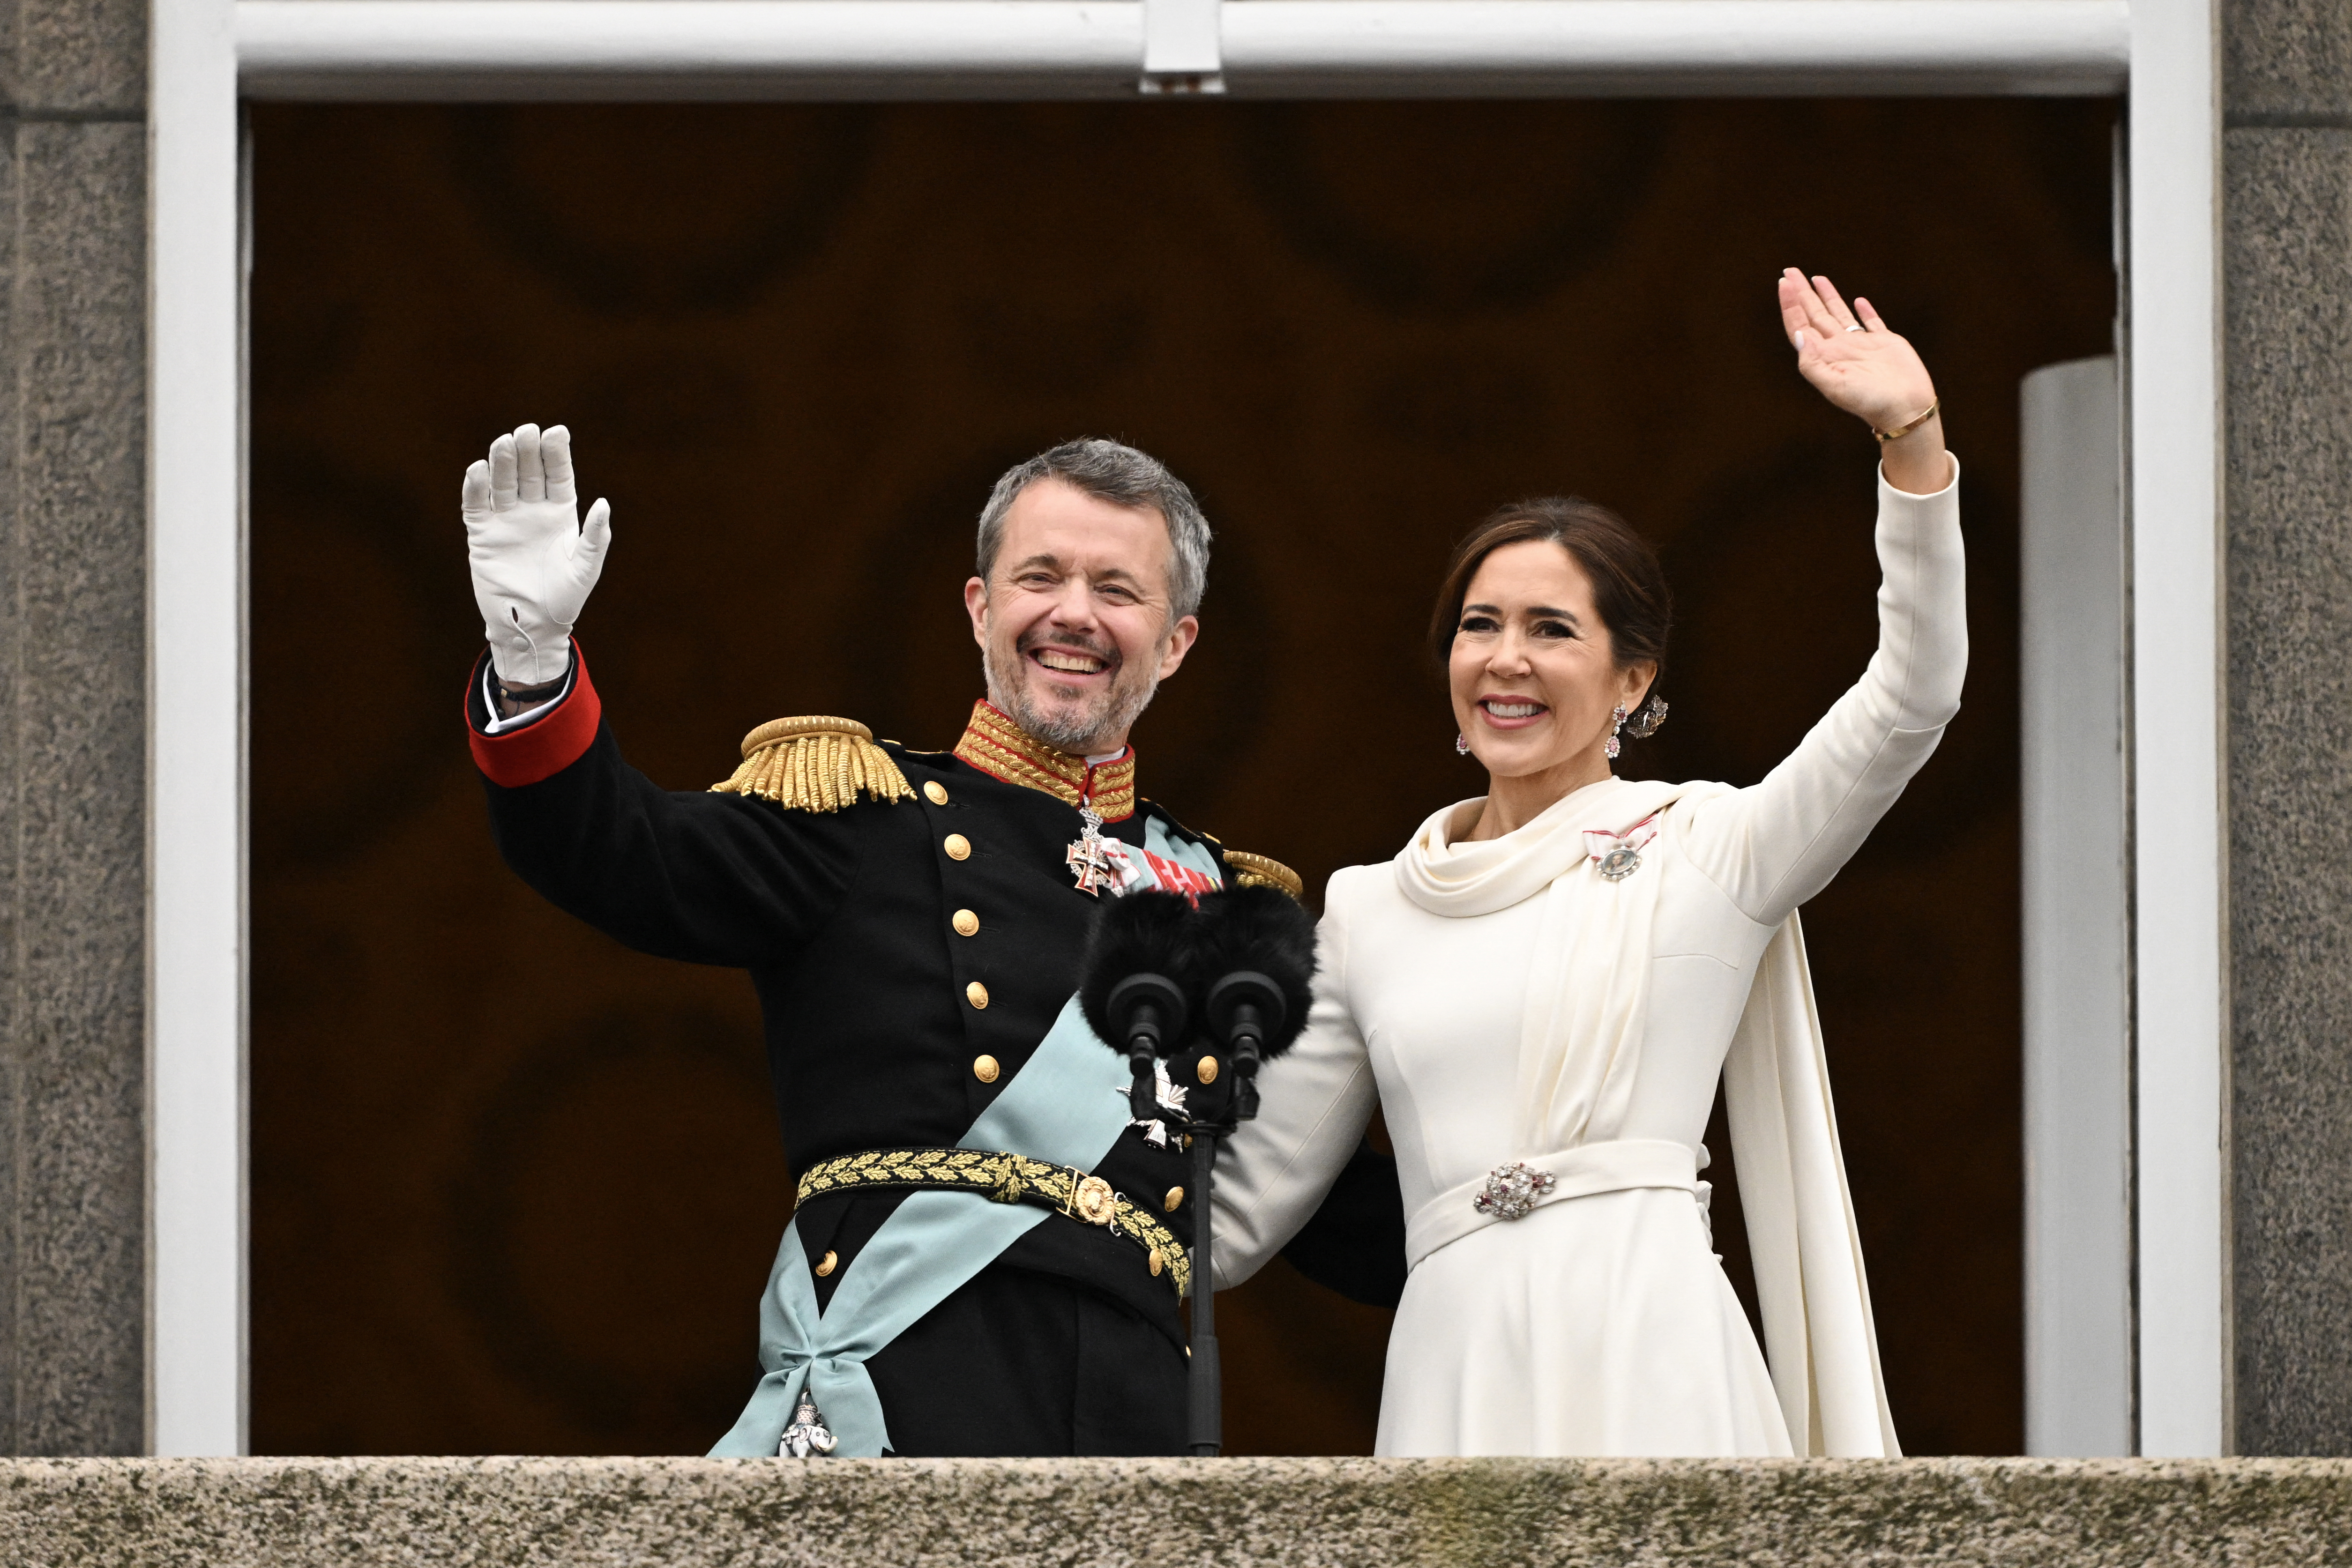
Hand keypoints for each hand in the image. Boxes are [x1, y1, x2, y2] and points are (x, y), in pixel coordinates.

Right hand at [462, 423, 611, 684]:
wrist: (532, 625)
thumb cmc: (565, 599)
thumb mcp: (585, 569)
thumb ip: (595, 537)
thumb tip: (604, 504)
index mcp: (560, 514)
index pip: (558, 475)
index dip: (557, 454)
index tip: (557, 431)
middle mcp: (532, 511)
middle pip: (529, 472)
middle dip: (528, 451)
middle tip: (526, 431)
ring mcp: (506, 520)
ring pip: (502, 482)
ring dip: (502, 462)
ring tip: (504, 443)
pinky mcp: (482, 534)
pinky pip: (476, 505)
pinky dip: (475, 487)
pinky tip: (478, 469)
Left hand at [1777, 269, 1949, 493]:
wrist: (1905, 409)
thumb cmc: (1869, 401)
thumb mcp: (1834, 385)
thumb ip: (1812, 363)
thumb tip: (1800, 335)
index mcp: (1825, 357)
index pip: (1801, 325)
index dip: (1790, 305)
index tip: (1784, 283)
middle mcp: (1840, 348)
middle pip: (1815, 314)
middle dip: (1802, 293)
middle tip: (1789, 271)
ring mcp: (1861, 345)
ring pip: (1839, 314)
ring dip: (1827, 296)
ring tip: (1816, 279)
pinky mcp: (1885, 343)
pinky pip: (1871, 322)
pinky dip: (1864, 311)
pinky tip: (1857, 300)